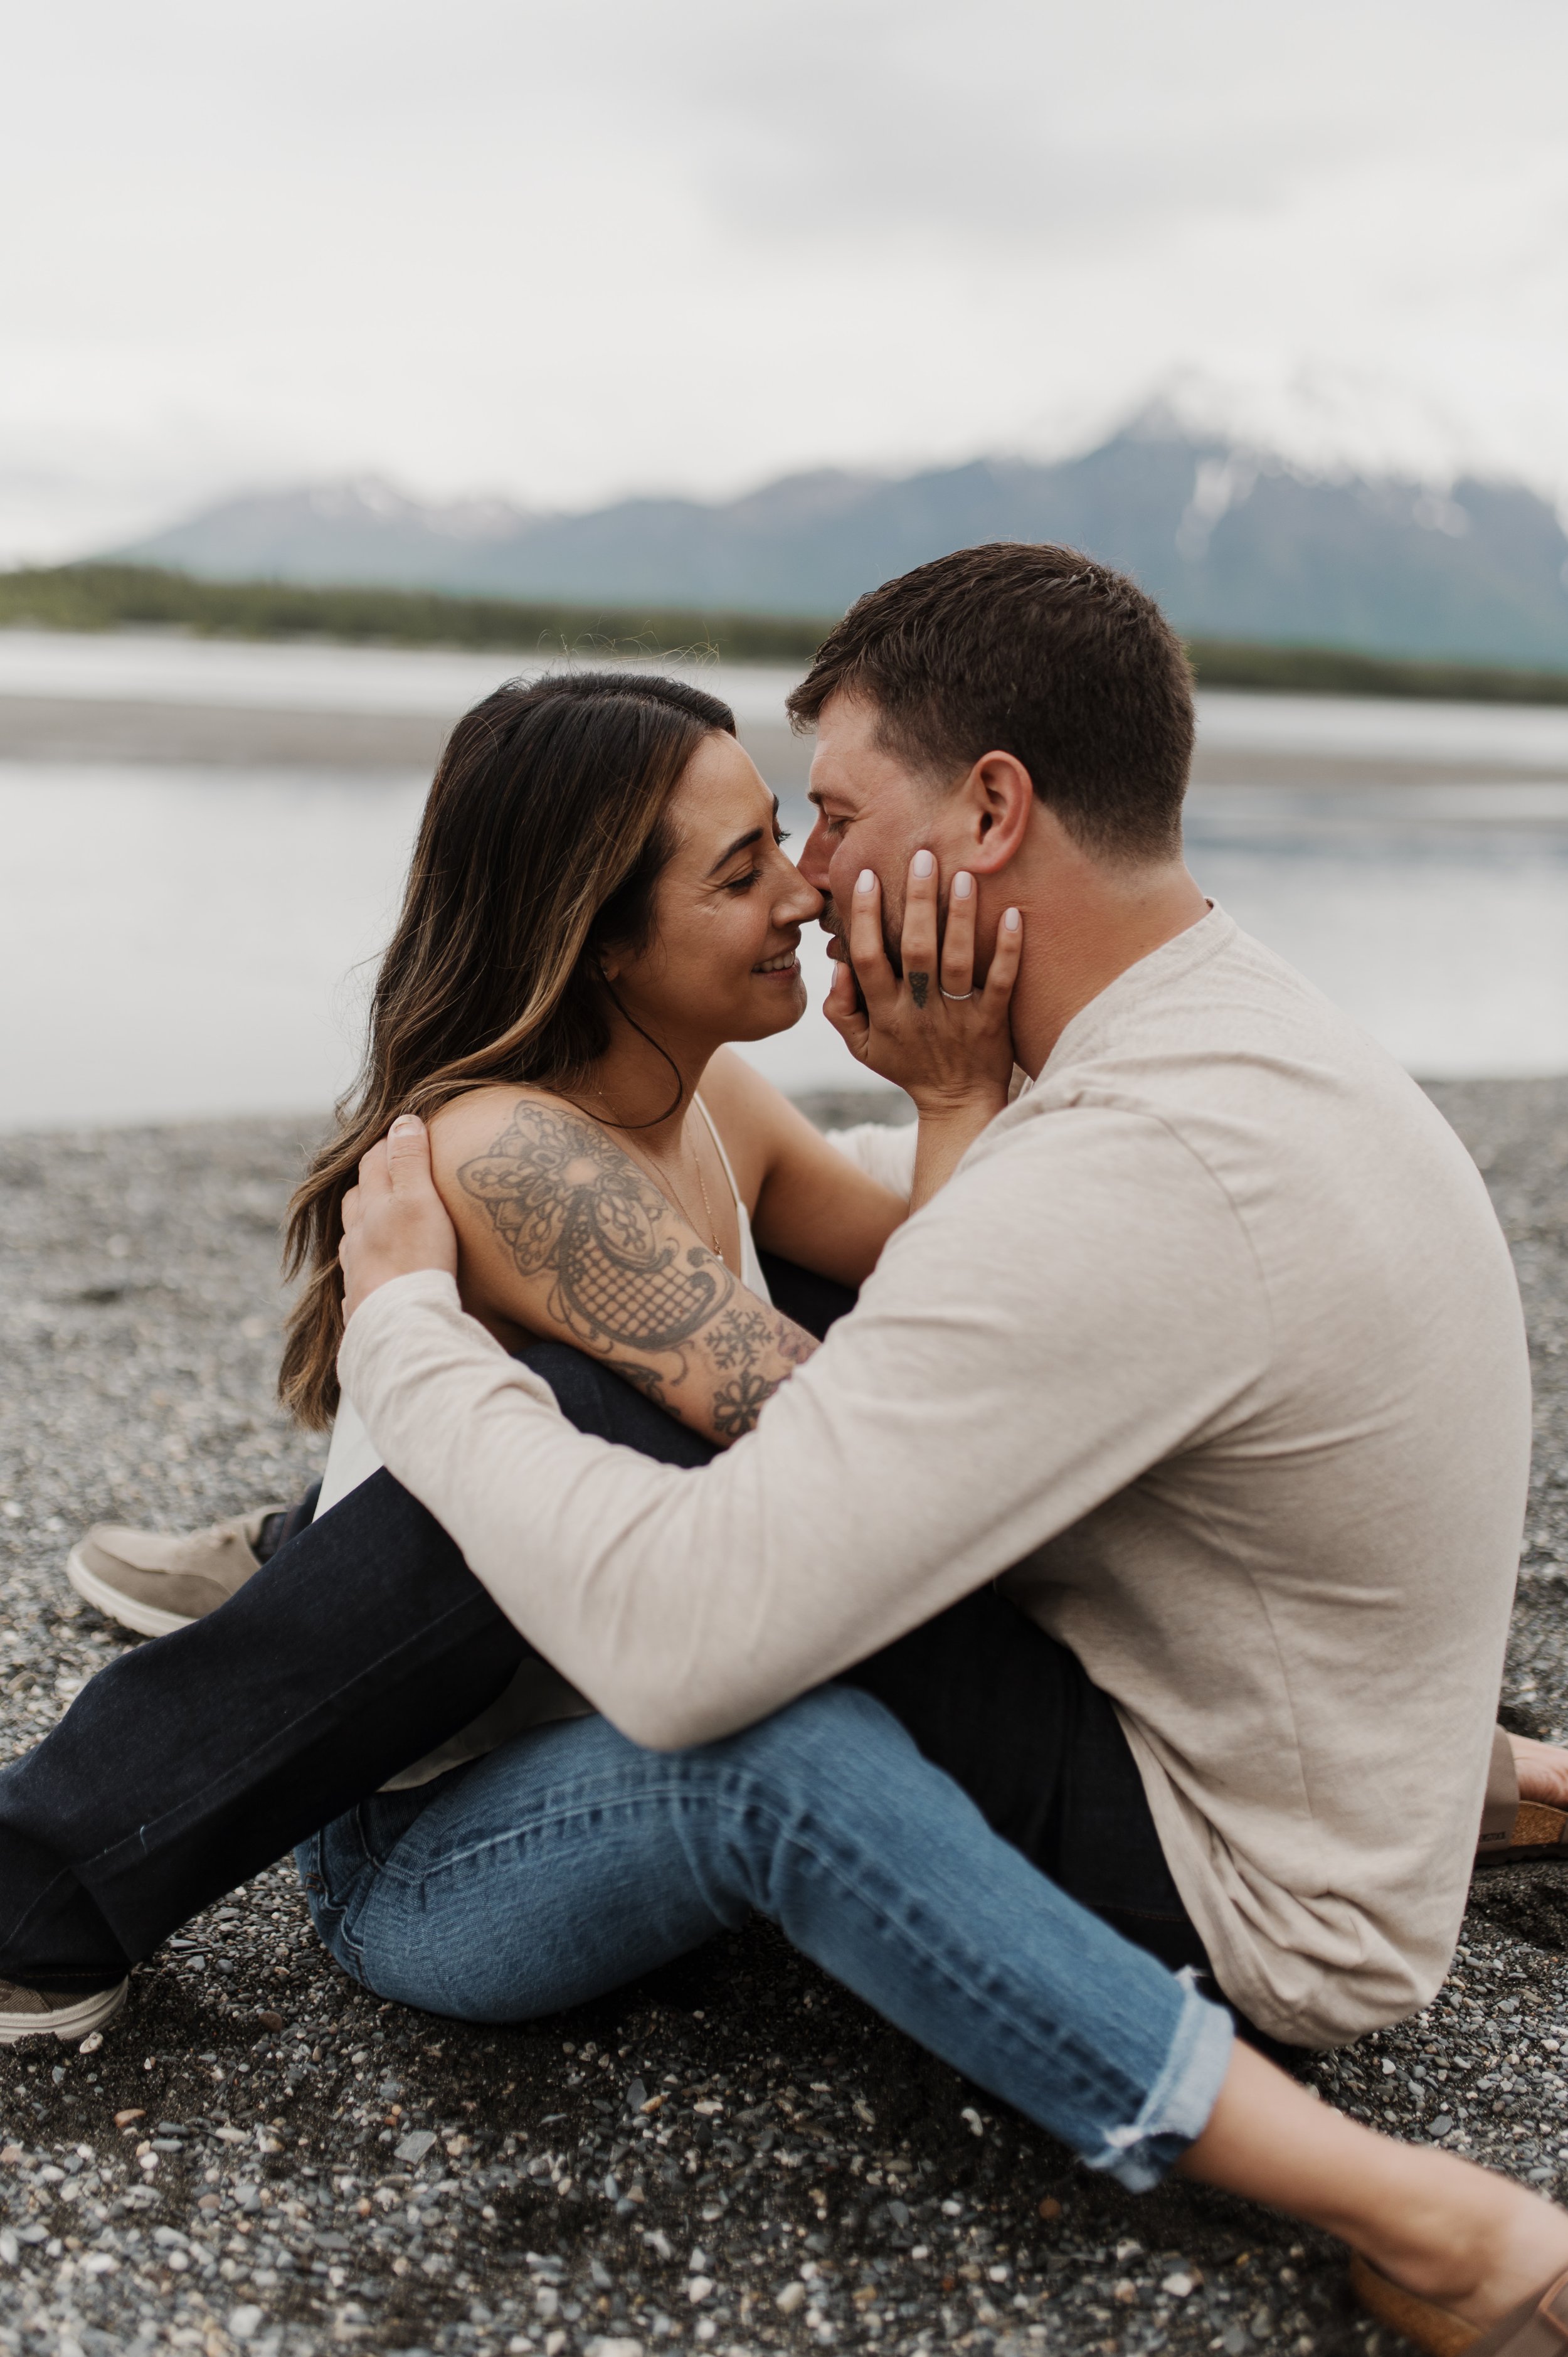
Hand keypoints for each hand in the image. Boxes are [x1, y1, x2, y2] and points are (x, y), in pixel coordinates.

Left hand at [339, 1114, 458, 1321]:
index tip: (405, 1133)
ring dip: (363, 1223)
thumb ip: (410, 1161)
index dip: (389, 1144)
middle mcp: (356, 1236)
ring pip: (353, 1237)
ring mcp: (356, 1270)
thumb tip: (404, 1121)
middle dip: (371, 1180)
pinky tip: (374, 1271)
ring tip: (378, 1220)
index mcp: (370, 1206)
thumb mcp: (419, 1200)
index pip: (374, 1163)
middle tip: (391, 1171)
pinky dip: (365, 1264)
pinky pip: (359, 1275)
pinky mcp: (361, 1302)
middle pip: (357, 1198)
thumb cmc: (416, 1260)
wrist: (402, 1326)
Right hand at [823, 849, 1021, 1117]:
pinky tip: (1013, 915)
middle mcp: (919, 1011)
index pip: (868, 958)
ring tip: (964, 874)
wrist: (957, 1104)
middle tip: (923, 857)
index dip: (865, 917)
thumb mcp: (861, 1048)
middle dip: (917, 902)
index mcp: (885, 1012)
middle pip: (915, 950)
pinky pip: (1002, 982)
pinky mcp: (993, 1022)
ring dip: (960, 916)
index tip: (868, 877)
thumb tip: (838, 967)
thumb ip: (840, 1010)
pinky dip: (1009, 950)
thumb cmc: (907, 1066)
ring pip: (957, 961)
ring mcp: (958, 1016)